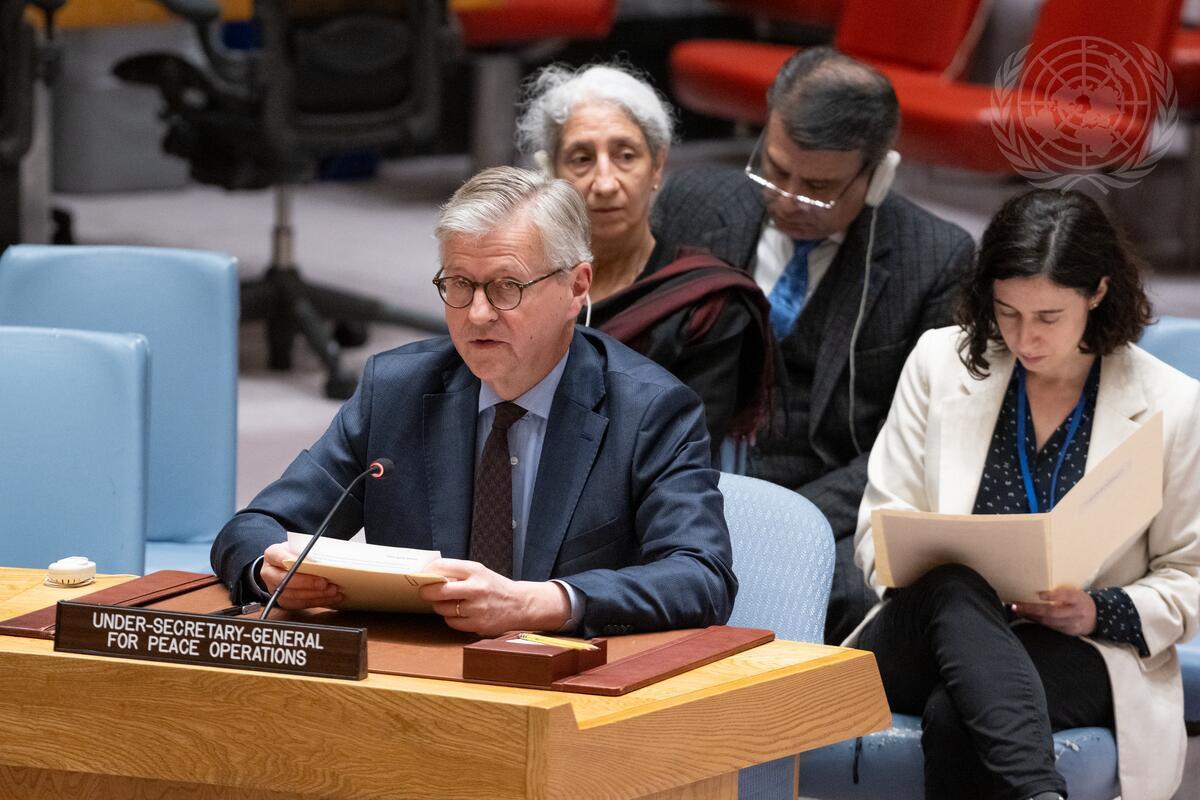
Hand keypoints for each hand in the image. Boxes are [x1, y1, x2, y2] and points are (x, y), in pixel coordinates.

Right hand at [258, 542, 343, 609]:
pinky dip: (317, 601)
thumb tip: (324, 557)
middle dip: (307, 583)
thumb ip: (307, 551)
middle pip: (286, 580)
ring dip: (316, 595)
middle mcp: (270, 573)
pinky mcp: (284, 601)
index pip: (280, 557)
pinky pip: (300, 604)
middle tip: (324, 582)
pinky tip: (331, 598)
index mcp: (272, 555)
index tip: (310, 564)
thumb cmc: (294, 553)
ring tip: (332, 591)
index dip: (295, 562)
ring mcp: (275, 588)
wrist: (286, 564)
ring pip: (294, 595)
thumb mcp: (299, 546)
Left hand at [419, 558, 570, 635]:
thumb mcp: (480, 572)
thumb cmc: (495, 587)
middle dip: (427, 592)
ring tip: (444, 603)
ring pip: (443, 608)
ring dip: (439, 606)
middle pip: (439, 590)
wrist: (520, 604)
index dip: (428, 571)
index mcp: (476, 570)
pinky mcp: (478, 624)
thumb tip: (429, 574)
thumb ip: (457, 572)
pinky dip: (450, 619)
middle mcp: (477, 588)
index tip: (422, 575)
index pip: (443, 566)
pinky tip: (457, 614)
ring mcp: (477, 608)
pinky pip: (452, 622)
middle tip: (423, 592)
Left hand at [1011, 587, 1096, 636]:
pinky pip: (1051, 627)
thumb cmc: (1079, 600)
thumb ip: (1061, 591)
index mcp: (1078, 598)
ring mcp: (1073, 624)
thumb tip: (1037, 585)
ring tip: (1018, 610)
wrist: (1097, 617)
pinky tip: (1027, 616)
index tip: (1039, 594)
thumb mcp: (1075, 592)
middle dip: (1033, 608)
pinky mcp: (1069, 632)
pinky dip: (1037, 621)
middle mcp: (1076, 612)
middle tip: (1018, 604)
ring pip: (1049, 622)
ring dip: (1031, 616)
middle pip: (1053, 612)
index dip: (1053, 595)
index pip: (1066, 596)